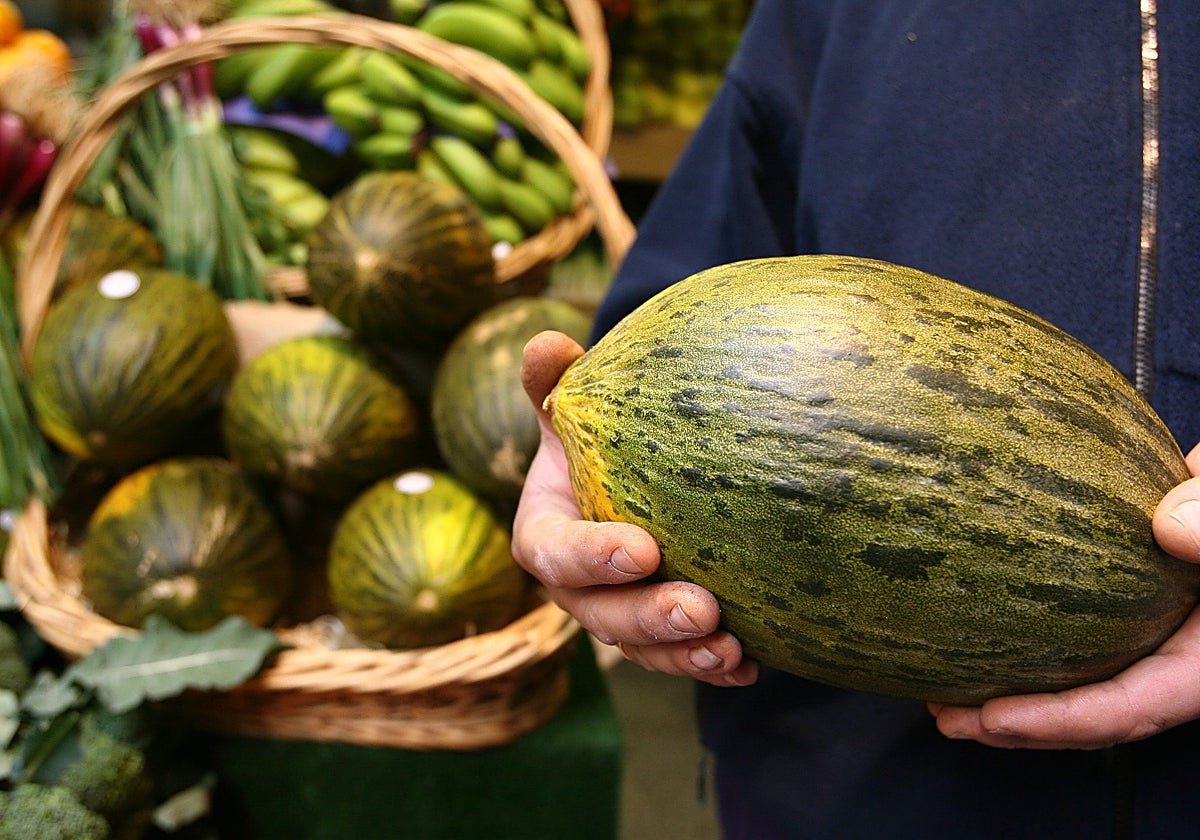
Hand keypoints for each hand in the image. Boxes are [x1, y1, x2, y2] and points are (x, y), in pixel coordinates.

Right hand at [512, 330, 756, 686]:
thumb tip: (546, 342)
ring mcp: (615, 614)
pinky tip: (752, 666)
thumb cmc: (594, 436)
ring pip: (641, 648)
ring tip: (729, 650)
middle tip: (702, 608)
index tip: (643, 550)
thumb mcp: (572, 408)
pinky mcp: (655, 633)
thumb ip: (555, 382)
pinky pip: (677, 658)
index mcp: (544, 532)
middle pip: (600, 615)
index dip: (592, 557)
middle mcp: (574, 586)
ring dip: (682, 654)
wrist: (619, 474)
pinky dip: (710, 667)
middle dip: (649, 618)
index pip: (554, 551)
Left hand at [930, 443, 1199, 747]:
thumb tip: (1167, 529)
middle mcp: (1170, 660)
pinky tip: (964, 642)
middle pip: (1092, 716)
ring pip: (1078, 688)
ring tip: (942, 698)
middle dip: (1019, 727)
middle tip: (949, 719)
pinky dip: (1020, 651)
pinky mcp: (1117, 612)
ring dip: (1010, 699)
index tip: (995, 717)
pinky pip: (1069, 645)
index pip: (1130, 709)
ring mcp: (1142, 638)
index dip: (1061, 721)